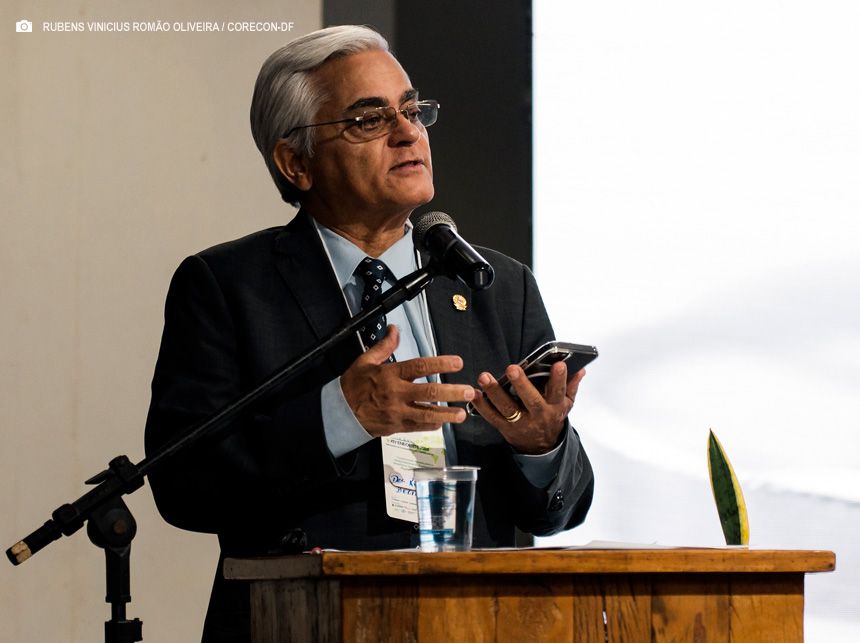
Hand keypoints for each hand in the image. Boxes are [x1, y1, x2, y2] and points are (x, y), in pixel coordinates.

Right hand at [340, 325, 475, 436]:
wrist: (340, 412)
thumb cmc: (353, 386)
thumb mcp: (365, 361)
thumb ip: (384, 346)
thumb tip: (395, 329)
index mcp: (391, 374)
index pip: (420, 366)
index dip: (441, 363)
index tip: (457, 363)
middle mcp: (396, 393)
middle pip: (429, 392)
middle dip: (451, 392)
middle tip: (468, 391)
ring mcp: (397, 412)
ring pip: (427, 414)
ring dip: (447, 414)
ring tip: (462, 414)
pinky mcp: (396, 426)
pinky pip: (417, 427)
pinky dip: (431, 425)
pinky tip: (443, 423)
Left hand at [470, 361, 585, 454]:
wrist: (541, 447)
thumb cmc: (552, 417)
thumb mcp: (565, 404)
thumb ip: (571, 386)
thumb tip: (580, 369)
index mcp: (555, 407)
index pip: (559, 392)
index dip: (560, 379)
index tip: (559, 364)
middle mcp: (538, 416)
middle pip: (530, 400)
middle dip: (521, 384)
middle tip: (512, 368)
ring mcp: (521, 423)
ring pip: (507, 408)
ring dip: (494, 392)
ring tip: (484, 377)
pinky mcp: (505, 428)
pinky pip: (492, 417)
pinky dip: (482, 406)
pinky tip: (474, 393)